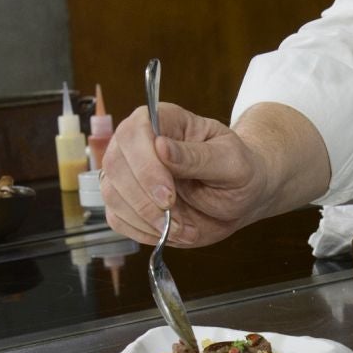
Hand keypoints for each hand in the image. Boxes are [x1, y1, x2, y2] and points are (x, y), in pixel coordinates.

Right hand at [100, 102, 273, 247]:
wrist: (241, 196)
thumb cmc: (239, 171)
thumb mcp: (231, 162)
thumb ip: (197, 156)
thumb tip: (161, 147)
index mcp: (166, 120)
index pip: (135, 132)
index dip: (145, 165)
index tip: (168, 196)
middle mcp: (139, 143)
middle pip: (115, 164)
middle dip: (143, 200)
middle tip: (175, 219)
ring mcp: (130, 173)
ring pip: (112, 194)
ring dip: (145, 220)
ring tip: (181, 228)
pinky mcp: (128, 201)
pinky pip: (117, 218)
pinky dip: (142, 232)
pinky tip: (169, 232)